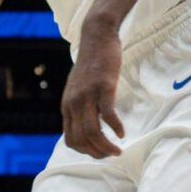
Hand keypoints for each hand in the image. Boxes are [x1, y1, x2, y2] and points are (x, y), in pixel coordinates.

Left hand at [59, 25, 126, 158]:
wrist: (96, 37)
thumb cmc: (91, 63)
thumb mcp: (78, 87)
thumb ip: (80, 105)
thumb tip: (87, 124)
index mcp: (68, 106)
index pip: (71, 140)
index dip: (86, 152)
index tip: (101, 153)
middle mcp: (74, 103)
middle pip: (82, 139)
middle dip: (98, 153)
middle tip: (112, 155)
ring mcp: (87, 95)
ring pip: (93, 132)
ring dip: (106, 146)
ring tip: (118, 150)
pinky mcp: (103, 87)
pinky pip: (108, 115)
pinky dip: (116, 128)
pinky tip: (122, 133)